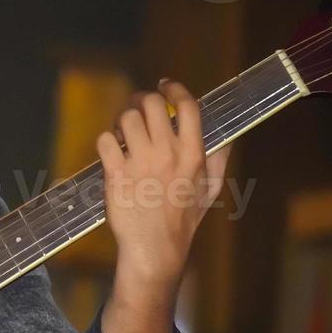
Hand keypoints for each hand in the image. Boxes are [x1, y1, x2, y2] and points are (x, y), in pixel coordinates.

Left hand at [95, 78, 231, 290]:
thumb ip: (219, 158)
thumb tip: (227, 135)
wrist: (155, 247)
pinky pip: (104, 140)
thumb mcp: (211, 188)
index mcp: (194, 153)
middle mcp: (167, 154)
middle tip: (138, 108)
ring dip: (122, 120)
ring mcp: (140, 163)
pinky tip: (111, 150)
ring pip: (125, 118)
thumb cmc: (183, 218)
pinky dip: (105, 141)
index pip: (187, 106)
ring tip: (123, 132)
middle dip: (142, 100)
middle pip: (151, 104)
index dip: (174, 89)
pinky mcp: (116, 174)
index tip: (165, 85)